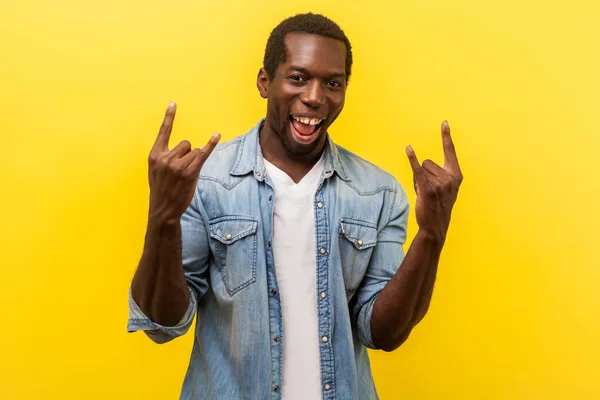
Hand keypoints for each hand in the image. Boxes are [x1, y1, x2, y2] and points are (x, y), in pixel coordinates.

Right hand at [147, 102, 219, 223]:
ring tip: (185, 176)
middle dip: (187, 154)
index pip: (163, 132)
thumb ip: (163, 157)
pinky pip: (203, 154)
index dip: (169, 117)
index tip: (174, 103)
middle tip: (181, 171)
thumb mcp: (155, 171)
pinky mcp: (190, 172)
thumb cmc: (161, 190)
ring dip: (194, 162)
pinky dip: (211, 144)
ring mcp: (178, 166)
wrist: (163, 210)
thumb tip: (178, 150)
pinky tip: (217, 135)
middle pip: (186, 143)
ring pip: (195, 151)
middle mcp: (165, 158)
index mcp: (154, 156)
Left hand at [406, 121, 462, 243]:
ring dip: (419, 180)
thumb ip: (439, 174)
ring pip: (421, 169)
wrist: (435, 227)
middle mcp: (450, 178)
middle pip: (428, 162)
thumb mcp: (445, 188)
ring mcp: (440, 184)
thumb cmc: (438, 206)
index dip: (446, 136)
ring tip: (424, 193)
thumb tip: (421, 162)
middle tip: (428, 190)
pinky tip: (408, 149)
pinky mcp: (428, 190)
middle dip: (424, 174)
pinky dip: (412, 159)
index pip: (450, 152)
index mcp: (456, 176)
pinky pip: (418, 170)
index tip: (444, 122)